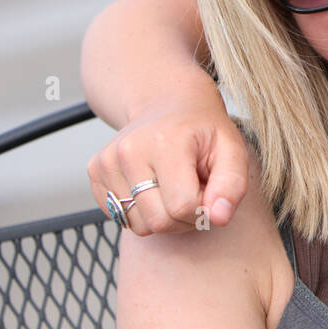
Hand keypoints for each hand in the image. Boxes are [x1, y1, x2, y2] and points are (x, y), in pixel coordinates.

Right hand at [86, 90, 250, 235]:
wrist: (168, 102)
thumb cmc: (203, 130)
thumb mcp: (232, 150)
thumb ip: (232, 184)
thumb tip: (218, 218)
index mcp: (165, 141)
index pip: (183, 206)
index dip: (203, 209)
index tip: (209, 190)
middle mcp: (129, 150)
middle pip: (159, 221)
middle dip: (184, 218)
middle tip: (194, 192)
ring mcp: (106, 161)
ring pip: (138, 225)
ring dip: (163, 217)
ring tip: (175, 188)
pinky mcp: (95, 172)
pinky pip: (121, 217)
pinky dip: (142, 212)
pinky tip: (154, 186)